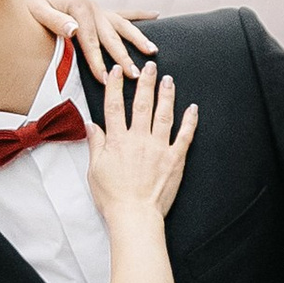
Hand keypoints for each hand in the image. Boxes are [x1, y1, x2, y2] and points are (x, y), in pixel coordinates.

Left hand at [22, 0, 153, 85]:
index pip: (91, 42)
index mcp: (80, 8)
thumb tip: (74, 30)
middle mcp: (93, 7)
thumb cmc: (30, 3)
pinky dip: (139, 15)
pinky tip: (156, 15)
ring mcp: (98, 8)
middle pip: (111, 37)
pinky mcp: (99, 10)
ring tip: (153, 52)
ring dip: (138, 39)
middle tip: (136, 74)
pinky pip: (123, 14)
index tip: (105, 80)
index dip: (98, 62)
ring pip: (123, 26)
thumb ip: (55, 21)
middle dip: (124, 57)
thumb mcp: (37, 10)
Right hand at [86, 63, 196, 221]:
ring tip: (168, 80)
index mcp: (117, 141)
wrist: (135, 216)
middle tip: (149, 66)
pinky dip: (190, 121)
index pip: (114, 107)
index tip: (116, 72)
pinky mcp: (175, 159)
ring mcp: (159, 148)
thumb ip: (96, 144)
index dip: (115, 87)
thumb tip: (91, 125)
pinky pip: (185, 136)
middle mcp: (139, 140)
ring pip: (164, 114)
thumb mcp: (95, 170)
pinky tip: (192, 108)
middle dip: (145, 82)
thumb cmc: (113, 197)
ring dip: (166, 95)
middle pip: (142, 104)